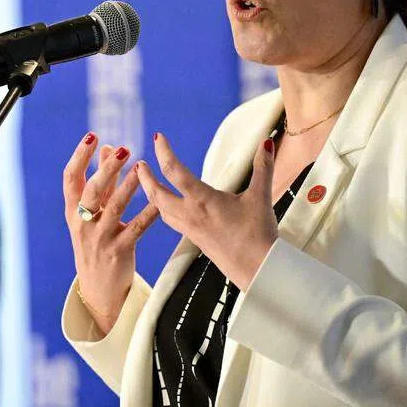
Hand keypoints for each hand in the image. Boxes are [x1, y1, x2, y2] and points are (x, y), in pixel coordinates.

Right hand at [63, 132, 159, 334]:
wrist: (98, 288)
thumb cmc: (95, 242)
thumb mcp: (91, 214)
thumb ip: (100, 181)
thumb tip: (105, 147)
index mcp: (72, 211)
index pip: (70, 178)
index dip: (79, 156)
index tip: (92, 136)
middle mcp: (82, 223)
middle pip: (92, 191)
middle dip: (107, 169)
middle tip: (122, 149)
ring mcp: (99, 238)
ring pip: (114, 208)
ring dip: (129, 186)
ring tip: (141, 168)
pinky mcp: (119, 251)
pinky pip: (136, 228)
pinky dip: (148, 213)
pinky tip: (159, 200)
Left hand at [135, 133, 277, 290]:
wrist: (257, 269)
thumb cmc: (258, 234)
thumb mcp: (260, 196)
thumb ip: (263, 167)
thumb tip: (267, 142)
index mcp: (203, 200)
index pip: (175, 171)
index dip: (164, 151)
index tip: (158, 137)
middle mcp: (190, 214)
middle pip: (156, 193)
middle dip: (145, 177)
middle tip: (138, 165)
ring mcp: (189, 228)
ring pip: (160, 209)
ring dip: (150, 193)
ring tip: (145, 182)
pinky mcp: (193, 238)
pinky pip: (169, 220)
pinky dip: (161, 208)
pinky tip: (164, 206)